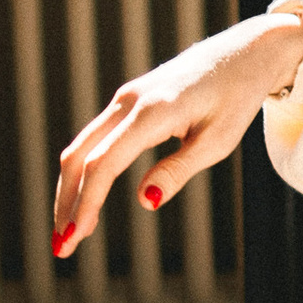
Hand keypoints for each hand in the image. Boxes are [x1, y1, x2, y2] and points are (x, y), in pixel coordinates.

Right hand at [51, 10, 302, 255]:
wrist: (241, 54)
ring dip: (71, 191)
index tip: (76, 237)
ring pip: (81, 148)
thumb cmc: (235, 99)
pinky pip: (94, 140)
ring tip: (69, 233)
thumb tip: (144, 202)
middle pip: (80, 157)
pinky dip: (84, 174)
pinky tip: (86, 201)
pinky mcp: (126, 103)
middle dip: (67, 203)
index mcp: (154, 111)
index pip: (104, 162)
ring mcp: (124, 99)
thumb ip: (179, 170)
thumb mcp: (218, 142)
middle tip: (61, 248)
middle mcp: (129, 101)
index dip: (87, 202)